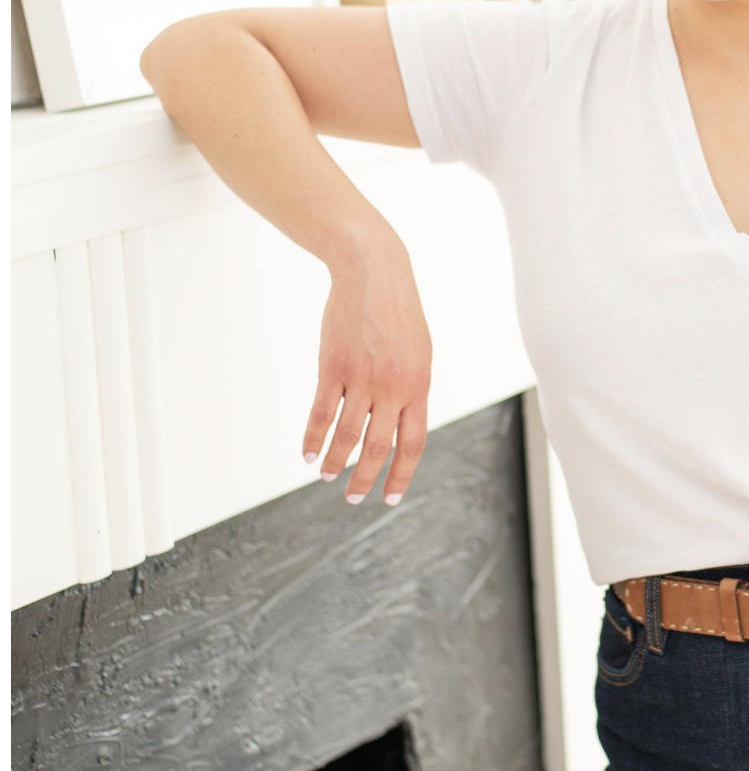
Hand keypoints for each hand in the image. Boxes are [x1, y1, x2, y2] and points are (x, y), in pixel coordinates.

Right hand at [303, 234, 432, 505]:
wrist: (374, 272)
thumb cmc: (399, 313)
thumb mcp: (419, 352)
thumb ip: (412, 389)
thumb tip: (401, 424)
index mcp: (419, 385)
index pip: (413, 443)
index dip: (401, 473)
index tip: (389, 497)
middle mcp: (392, 387)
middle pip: (379, 446)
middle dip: (365, 478)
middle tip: (353, 498)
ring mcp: (362, 378)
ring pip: (348, 434)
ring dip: (335, 461)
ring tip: (326, 476)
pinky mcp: (334, 367)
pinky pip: (321, 412)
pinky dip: (313, 436)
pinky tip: (308, 452)